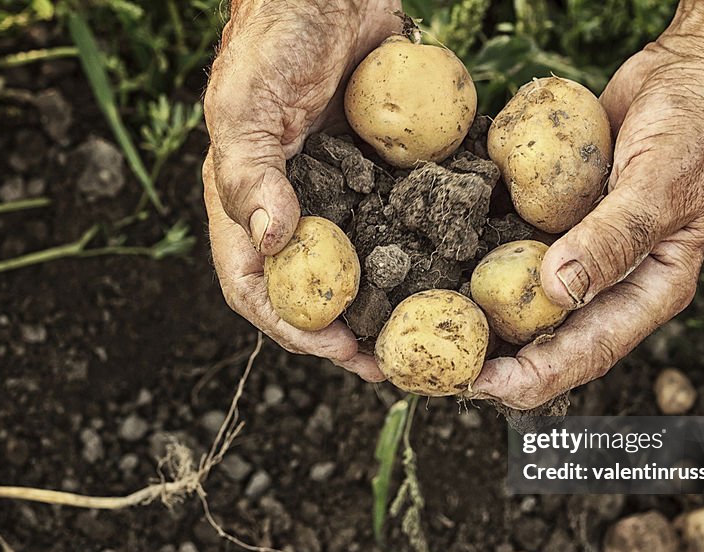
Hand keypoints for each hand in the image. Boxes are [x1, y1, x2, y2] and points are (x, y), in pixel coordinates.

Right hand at [202, 0, 400, 379]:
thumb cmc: (274, 38)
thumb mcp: (245, 104)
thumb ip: (247, 171)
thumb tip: (270, 243)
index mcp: (248, 205)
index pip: (257, 288)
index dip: (292, 326)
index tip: (339, 348)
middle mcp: (295, 210)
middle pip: (316, 293)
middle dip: (350, 333)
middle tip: (394, 361)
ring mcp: (342, 195)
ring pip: (364, 269)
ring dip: (392, 305)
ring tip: (430, 332)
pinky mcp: (382, 176)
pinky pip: (401, 222)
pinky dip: (424, 251)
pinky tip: (458, 270)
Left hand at [471, 22, 703, 408]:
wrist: (694, 71)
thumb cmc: (700, 127)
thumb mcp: (662, 184)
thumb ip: (614, 238)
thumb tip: (557, 291)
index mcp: (648, 291)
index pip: (589, 351)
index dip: (536, 375)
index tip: (484, 386)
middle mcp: (609, 281)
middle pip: (547, 338)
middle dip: (494, 359)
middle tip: (434, 367)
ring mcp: (579, 251)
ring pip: (523, 299)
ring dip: (478, 317)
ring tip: (424, 330)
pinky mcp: (554, 219)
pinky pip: (513, 247)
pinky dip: (478, 259)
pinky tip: (435, 264)